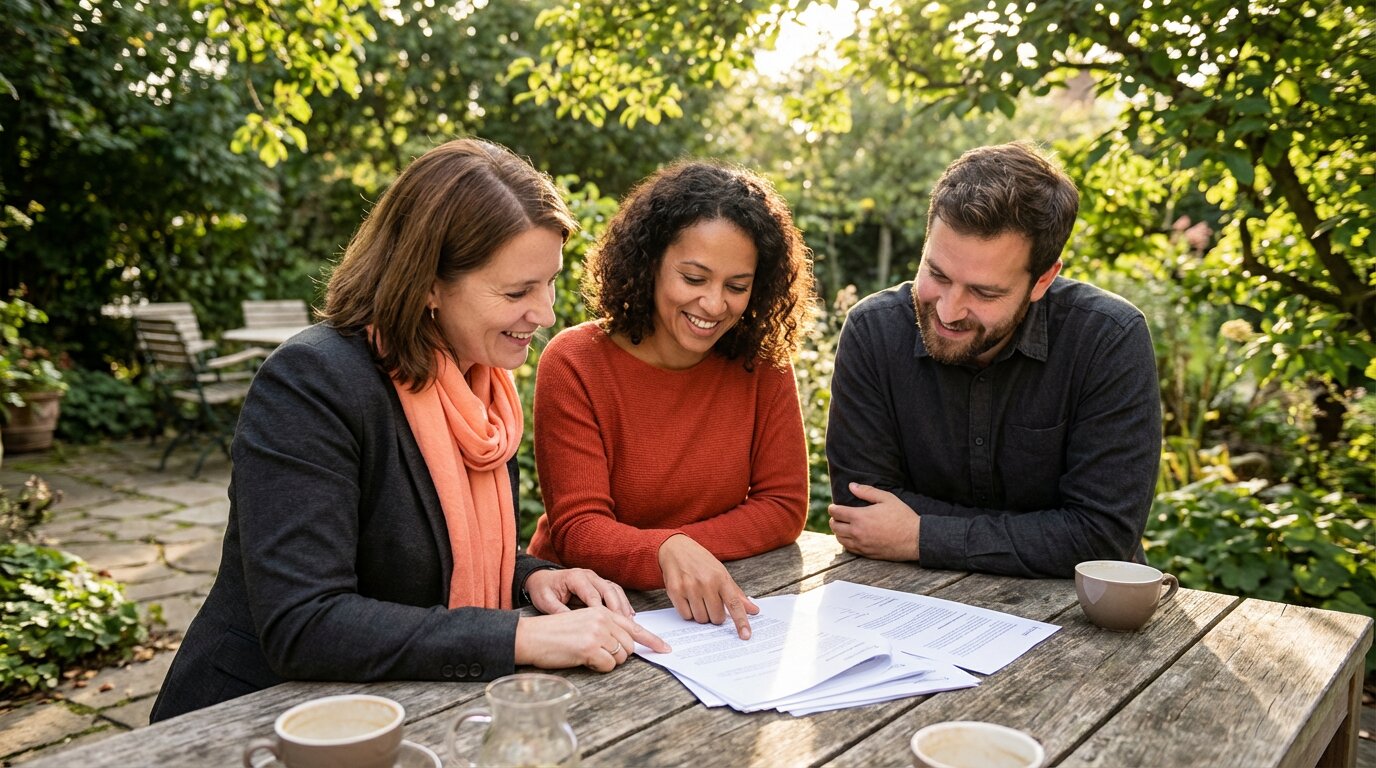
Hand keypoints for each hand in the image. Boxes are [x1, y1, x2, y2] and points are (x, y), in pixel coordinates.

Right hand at [514, 606, 670, 671]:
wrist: (531, 636)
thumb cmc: (555, 633)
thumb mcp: (583, 622)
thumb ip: (605, 628)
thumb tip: (625, 646)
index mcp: (602, 611)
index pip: (634, 627)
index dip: (652, 640)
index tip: (665, 649)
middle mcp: (602, 619)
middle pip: (629, 646)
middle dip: (618, 656)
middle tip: (597, 655)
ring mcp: (596, 632)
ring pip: (620, 658)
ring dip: (606, 662)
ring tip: (586, 655)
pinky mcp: (589, 647)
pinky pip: (607, 666)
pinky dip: (598, 668)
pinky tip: (583, 660)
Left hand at [524, 567, 634, 616]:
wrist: (542, 579)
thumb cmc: (544, 589)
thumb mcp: (545, 601)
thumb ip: (558, 611)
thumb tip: (572, 625)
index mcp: (575, 577)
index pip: (592, 594)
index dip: (599, 609)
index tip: (605, 625)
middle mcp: (589, 575)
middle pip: (608, 590)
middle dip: (617, 608)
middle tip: (623, 625)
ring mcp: (596, 579)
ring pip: (615, 590)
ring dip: (623, 606)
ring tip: (629, 623)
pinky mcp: (600, 585)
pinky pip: (615, 592)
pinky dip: (623, 604)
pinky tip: (629, 617)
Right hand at [657, 534, 757, 639]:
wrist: (676, 548)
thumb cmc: (701, 562)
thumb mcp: (721, 573)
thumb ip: (736, 594)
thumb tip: (753, 610)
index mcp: (721, 578)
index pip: (734, 604)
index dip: (741, 621)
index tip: (745, 635)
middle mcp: (706, 582)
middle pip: (716, 617)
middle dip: (715, 615)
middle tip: (710, 602)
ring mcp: (689, 587)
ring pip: (701, 619)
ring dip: (701, 614)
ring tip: (698, 598)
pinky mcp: (675, 591)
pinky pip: (686, 616)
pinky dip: (688, 612)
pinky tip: (688, 599)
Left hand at [829, 482, 919, 560]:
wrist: (915, 539)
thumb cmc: (902, 516)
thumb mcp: (887, 498)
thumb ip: (867, 491)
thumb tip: (851, 486)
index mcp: (860, 517)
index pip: (836, 513)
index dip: (832, 508)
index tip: (833, 507)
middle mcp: (857, 532)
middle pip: (835, 526)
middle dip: (833, 520)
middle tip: (836, 516)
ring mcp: (861, 545)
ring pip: (840, 539)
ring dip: (838, 532)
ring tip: (842, 526)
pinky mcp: (867, 554)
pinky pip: (849, 549)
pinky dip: (846, 542)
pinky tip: (850, 538)